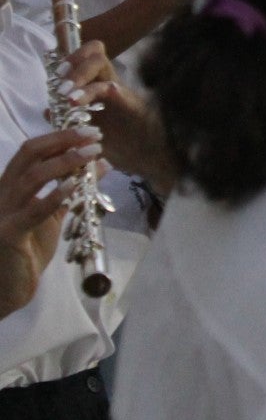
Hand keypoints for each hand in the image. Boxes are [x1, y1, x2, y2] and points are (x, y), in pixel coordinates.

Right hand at [0, 128, 103, 319]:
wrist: (4, 289)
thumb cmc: (26, 250)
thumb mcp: (51, 214)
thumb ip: (72, 190)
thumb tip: (102, 163)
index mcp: (10, 187)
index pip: (31, 151)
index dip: (58, 136)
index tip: (88, 130)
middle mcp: (2, 194)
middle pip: (28, 155)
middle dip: (62, 140)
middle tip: (94, 135)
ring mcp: (2, 213)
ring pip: (32, 177)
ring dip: (64, 162)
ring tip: (92, 154)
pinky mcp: (8, 234)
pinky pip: (33, 211)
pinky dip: (55, 196)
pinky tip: (74, 186)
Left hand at [55, 42, 172, 191]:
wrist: (152, 160)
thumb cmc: (125, 147)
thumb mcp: (90, 133)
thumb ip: (70, 120)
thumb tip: (47, 111)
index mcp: (102, 87)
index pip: (88, 58)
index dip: (71, 58)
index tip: (56, 76)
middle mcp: (112, 83)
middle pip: (94, 52)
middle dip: (73, 60)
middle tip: (60, 82)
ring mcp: (121, 90)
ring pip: (99, 62)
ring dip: (78, 74)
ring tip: (66, 95)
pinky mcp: (130, 102)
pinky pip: (109, 87)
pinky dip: (90, 91)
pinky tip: (76, 102)